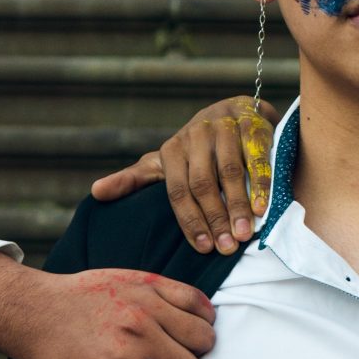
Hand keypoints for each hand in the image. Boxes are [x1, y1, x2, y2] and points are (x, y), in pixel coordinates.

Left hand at [91, 96, 280, 253]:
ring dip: (238, 206)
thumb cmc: (195, 148)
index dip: (190, 222)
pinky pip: (256, 157)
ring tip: (244, 235)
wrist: (232, 109)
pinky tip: (262, 208)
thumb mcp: (162, 162)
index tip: (204, 249)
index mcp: (171, 149)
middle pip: (204, 184)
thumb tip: (95, 193)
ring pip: (231, 172)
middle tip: (227, 248)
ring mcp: (223, 127)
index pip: (178, 191)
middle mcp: (195, 136)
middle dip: (215, 219)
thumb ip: (134, 179)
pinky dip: (261, 184)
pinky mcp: (250, 122)